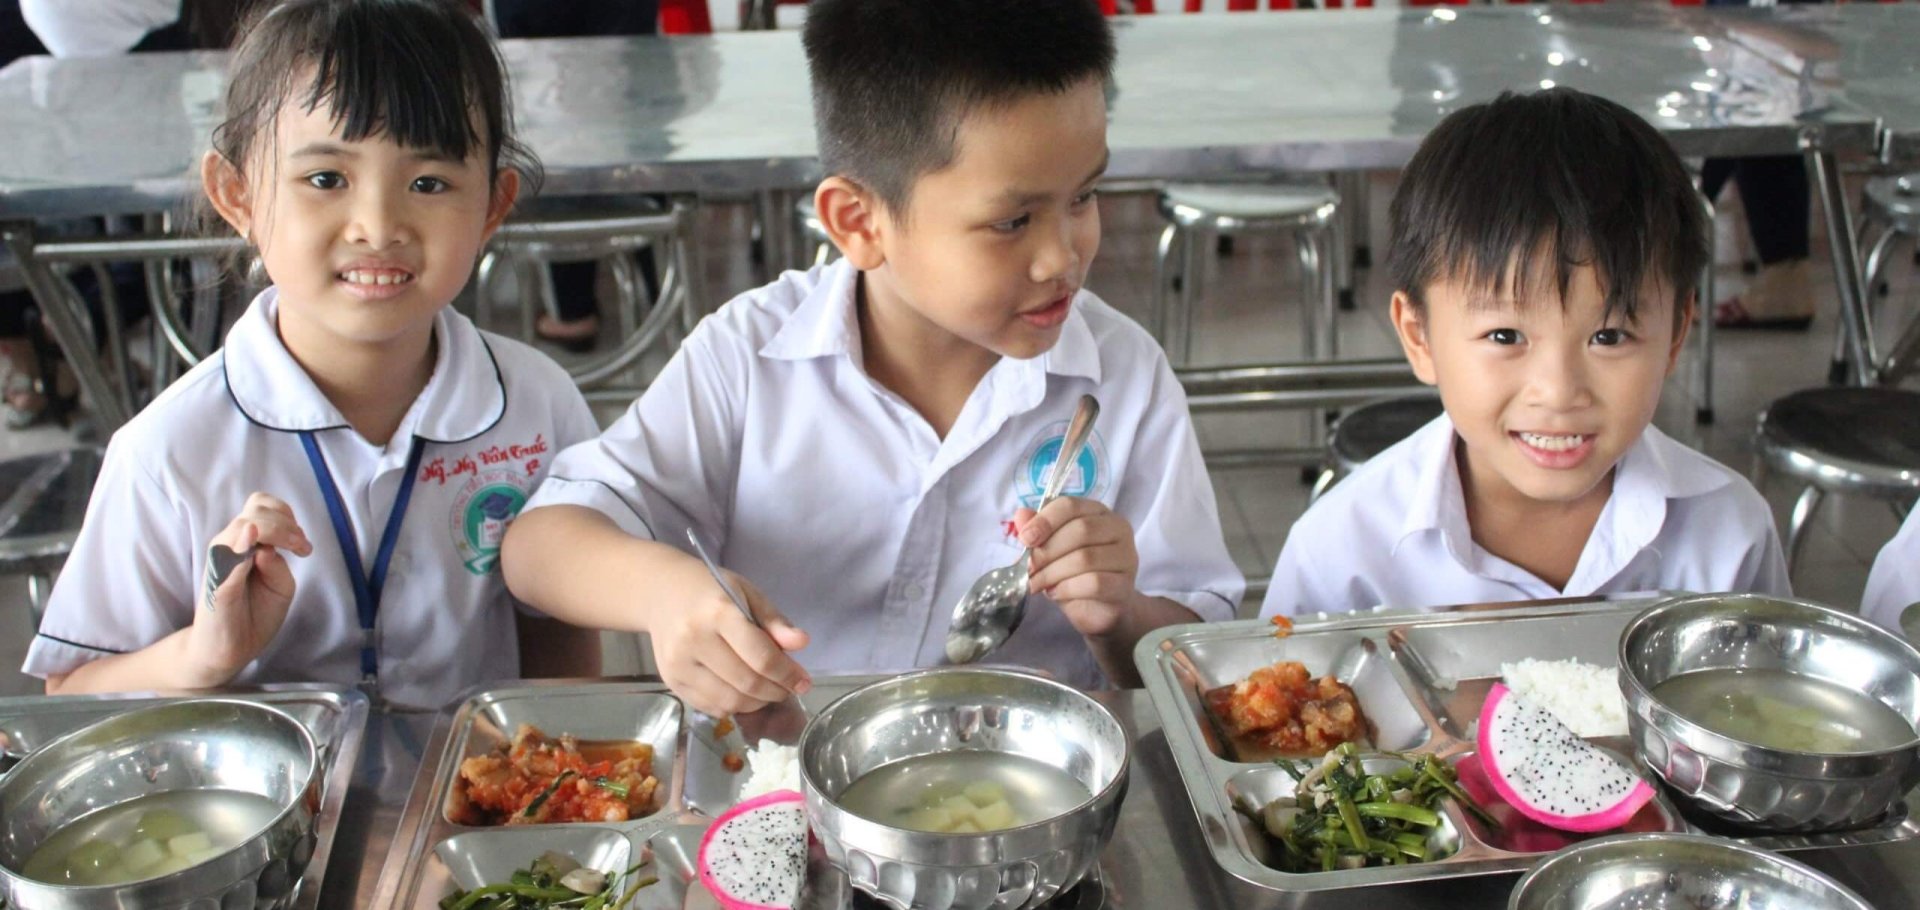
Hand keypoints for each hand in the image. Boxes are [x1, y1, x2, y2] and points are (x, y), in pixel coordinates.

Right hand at [184, 493, 311, 686]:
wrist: (230, 649)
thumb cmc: (256, 613)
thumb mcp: (281, 587)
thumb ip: (278, 564)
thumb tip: (268, 548)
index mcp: (246, 543)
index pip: (261, 507)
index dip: (285, 515)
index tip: (302, 544)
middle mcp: (230, 545)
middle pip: (255, 509)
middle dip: (286, 523)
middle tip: (302, 548)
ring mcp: (221, 561)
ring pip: (243, 525)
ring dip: (275, 531)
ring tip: (296, 550)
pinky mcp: (217, 582)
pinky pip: (226, 557)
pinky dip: (240, 544)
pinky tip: (251, 540)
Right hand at [650, 559, 810, 717]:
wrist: (662, 592)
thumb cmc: (711, 590)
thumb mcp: (748, 593)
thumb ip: (774, 621)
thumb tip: (801, 643)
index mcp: (718, 612)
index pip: (761, 656)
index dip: (787, 674)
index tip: (803, 681)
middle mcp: (694, 639)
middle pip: (747, 682)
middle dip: (776, 691)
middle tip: (789, 688)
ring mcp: (679, 663)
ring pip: (729, 701)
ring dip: (756, 703)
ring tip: (768, 691)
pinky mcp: (670, 680)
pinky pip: (710, 706)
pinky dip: (733, 707)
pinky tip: (743, 693)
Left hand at [1017, 497, 1150, 638]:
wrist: (1098, 610)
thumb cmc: (1074, 575)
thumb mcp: (1051, 551)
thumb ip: (1038, 531)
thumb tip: (1021, 515)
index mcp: (1098, 513)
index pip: (1071, 506)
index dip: (1045, 520)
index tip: (1024, 539)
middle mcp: (1117, 529)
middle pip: (1080, 530)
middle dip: (1047, 551)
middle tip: (1028, 569)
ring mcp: (1126, 557)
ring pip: (1085, 558)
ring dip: (1053, 573)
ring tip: (1037, 584)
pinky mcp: (1125, 586)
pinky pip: (1094, 583)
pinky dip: (1067, 589)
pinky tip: (1055, 593)